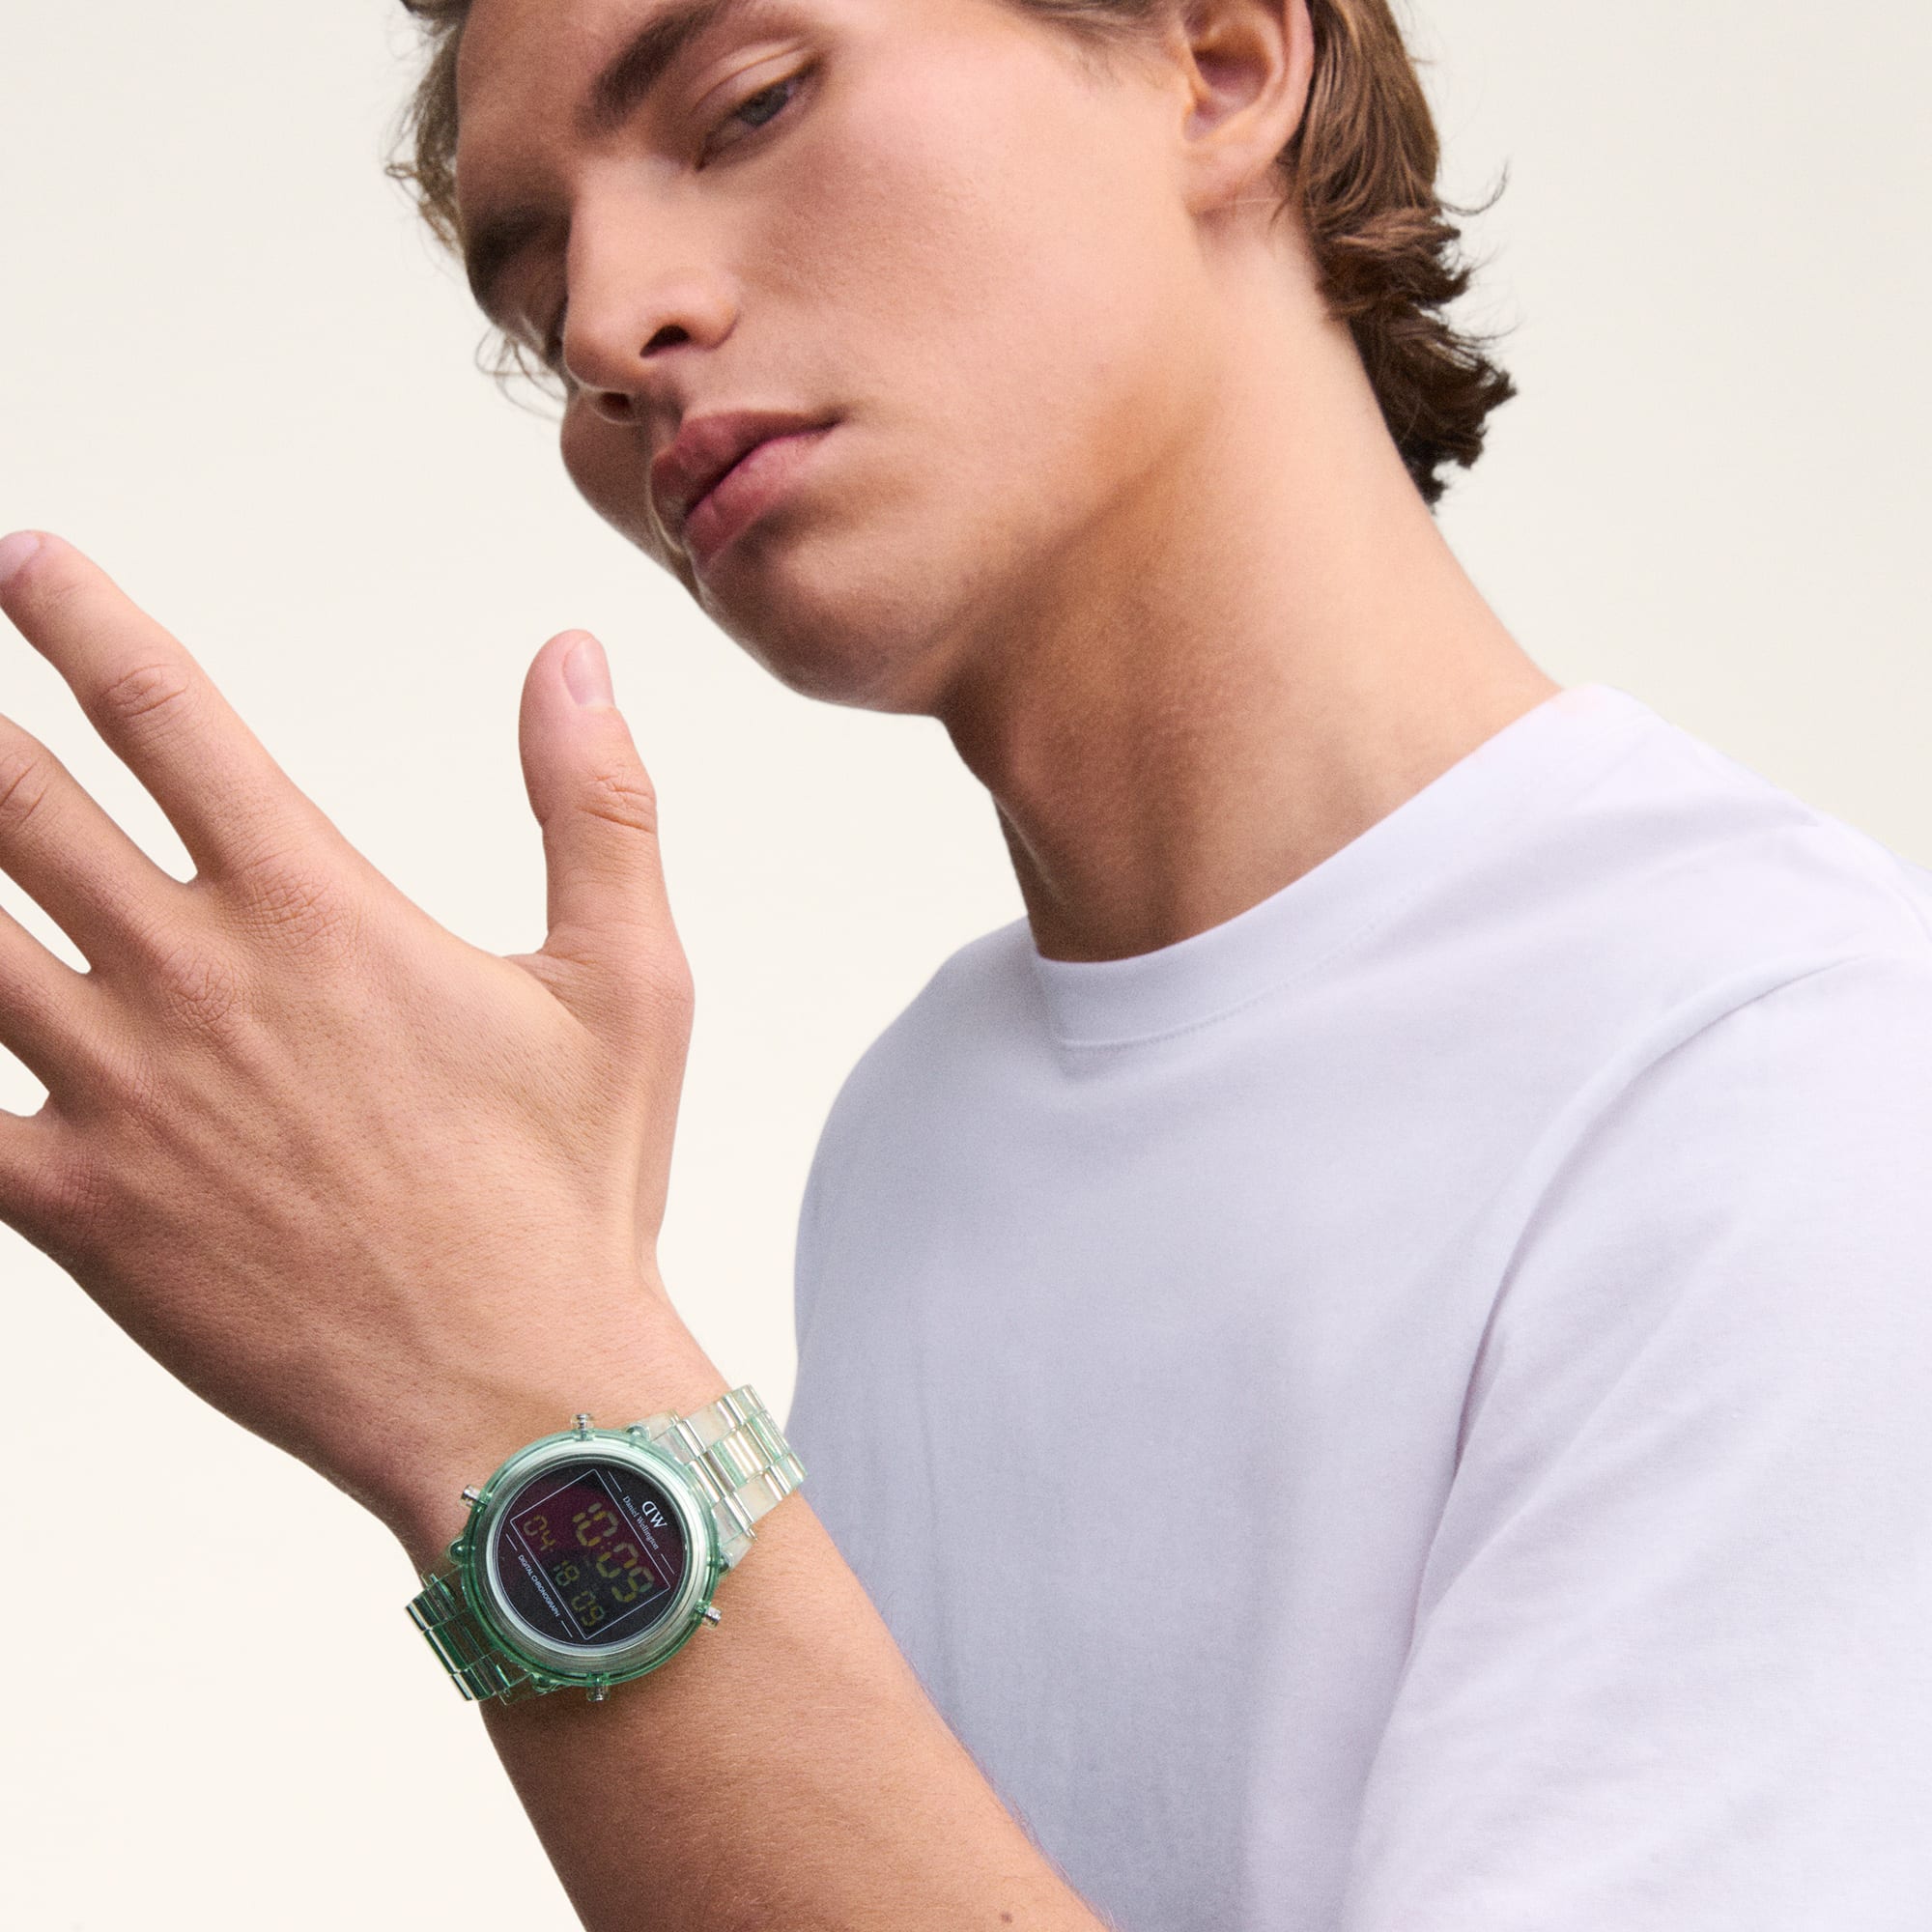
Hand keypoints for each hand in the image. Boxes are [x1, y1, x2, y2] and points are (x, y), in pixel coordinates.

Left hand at [0, 531, 708, 1565]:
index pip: (166, 714)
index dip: (78, 619)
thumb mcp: (627, 982)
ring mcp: (118, 1096)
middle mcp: (196, 981)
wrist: (513, 1398)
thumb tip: (571, 660)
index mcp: (317, 911)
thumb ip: (596, 805)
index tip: (24, 562)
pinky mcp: (76, 1209)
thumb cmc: (574, 1193)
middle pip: (14, 802)